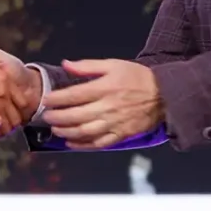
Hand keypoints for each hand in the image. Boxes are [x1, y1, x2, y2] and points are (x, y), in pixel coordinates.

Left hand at [41, 58, 163, 149]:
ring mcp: (114, 123)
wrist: (165, 94)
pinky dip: (82, 145)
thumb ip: (88, 66)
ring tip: (56, 130)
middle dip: (57, 118)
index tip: (46, 100)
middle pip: (75, 116)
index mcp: (104, 88)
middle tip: (46, 117)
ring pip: (84, 132)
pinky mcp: (121, 134)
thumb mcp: (113, 64)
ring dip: (66, 132)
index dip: (56, 99)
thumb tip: (66, 64)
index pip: (73, 95)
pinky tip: (71, 143)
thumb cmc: (138, 77)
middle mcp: (108, 107)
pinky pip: (98, 143)